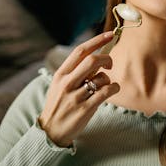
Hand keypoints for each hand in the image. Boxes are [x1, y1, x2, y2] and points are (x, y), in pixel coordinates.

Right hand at [38, 31, 119, 146]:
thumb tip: (98, 57)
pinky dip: (114, 88)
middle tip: (109, 65)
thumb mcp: (60, 85)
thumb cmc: (60, 104)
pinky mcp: (85, 109)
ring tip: (103, 86)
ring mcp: (75, 96)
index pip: (80, 51)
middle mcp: (67, 83)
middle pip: (92, 60)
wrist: (51, 131)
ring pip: (101, 78)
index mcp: (61, 74)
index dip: (97, 40)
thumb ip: (76, 72)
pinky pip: (106, 92)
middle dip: (106, 59)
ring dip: (108, 79)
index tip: (110, 34)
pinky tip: (111, 90)